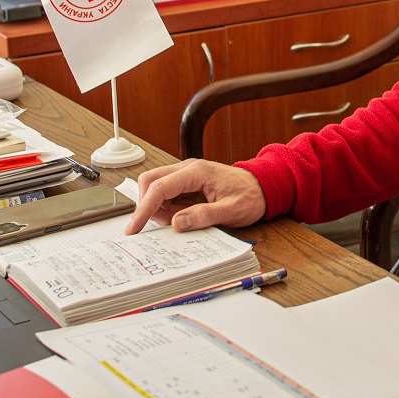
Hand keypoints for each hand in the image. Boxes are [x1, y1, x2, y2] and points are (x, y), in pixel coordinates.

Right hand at [123, 158, 265, 233]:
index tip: (134, 228)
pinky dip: (168, 208)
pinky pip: (167, 193)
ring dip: (159, 208)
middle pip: (150, 181)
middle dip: (147, 205)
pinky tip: (183, 217)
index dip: (143, 209)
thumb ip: (205, 216)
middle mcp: (188, 169)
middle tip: (159, 226)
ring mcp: (186, 174)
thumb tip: (177, 223)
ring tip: (180, 221)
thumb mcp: (232, 211)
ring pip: (156, 187)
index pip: (159, 187)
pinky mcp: (187, 182)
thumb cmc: (251, 196)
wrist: (264, 186)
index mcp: (197, 172)